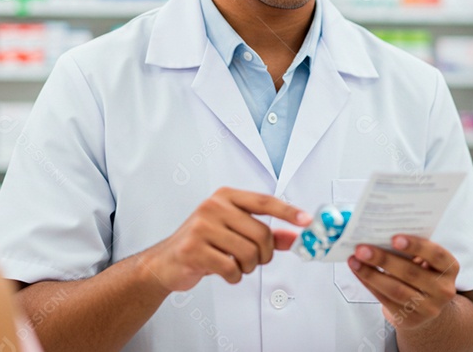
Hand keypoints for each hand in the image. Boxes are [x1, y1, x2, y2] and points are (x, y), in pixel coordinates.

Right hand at [144, 187, 310, 291]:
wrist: (166, 262)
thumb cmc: (202, 243)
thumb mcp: (234, 232)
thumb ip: (264, 233)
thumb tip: (292, 237)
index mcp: (225, 197)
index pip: (264, 201)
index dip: (288, 211)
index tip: (306, 220)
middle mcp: (213, 207)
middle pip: (261, 233)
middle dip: (264, 254)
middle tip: (256, 260)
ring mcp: (201, 227)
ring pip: (248, 253)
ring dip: (248, 267)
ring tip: (237, 265)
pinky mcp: (194, 249)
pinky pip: (231, 268)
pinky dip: (234, 276)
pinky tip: (225, 272)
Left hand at [347, 235, 458, 329]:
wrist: (429, 307)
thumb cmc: (423, 274)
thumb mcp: (427, 261)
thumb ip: (412, 249)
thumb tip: (380, 235)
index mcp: (450, 268)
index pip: (436, 255)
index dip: (416, 246)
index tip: (394, 238)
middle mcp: (443, 290)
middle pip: (411, 273)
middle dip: (384, 259)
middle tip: (362, 249)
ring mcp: (428, 308)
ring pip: (396, 289)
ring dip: (371, 274)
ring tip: (354, 261)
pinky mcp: (410, 319)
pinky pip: (386, 300)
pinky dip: (369, 284)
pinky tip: (358, 271)